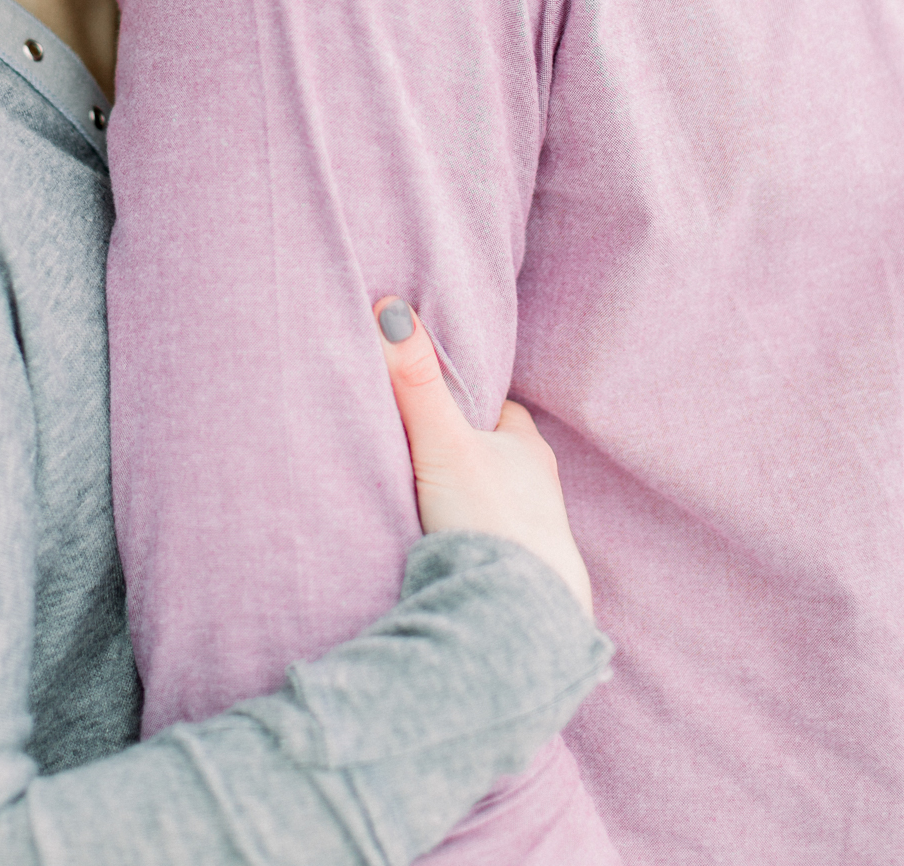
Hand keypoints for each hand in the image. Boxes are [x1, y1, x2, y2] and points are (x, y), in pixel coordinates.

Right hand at [375, 297, 592, 616]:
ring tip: (431, 508)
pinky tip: (451, 557)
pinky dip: (475, 547)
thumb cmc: (490, 523)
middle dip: (468, 455)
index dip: (466, 404)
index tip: (437, 402)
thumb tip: (390, 308)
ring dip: (470, 505)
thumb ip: (415, 383)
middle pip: (497, 458)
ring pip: (497, 507)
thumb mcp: (444, 444)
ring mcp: (537, 539)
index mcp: (528, 449)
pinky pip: (497, 552)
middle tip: (426, 453)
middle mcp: (540, 490)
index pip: (497, 410)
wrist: (521, 621)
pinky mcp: (528, 584)